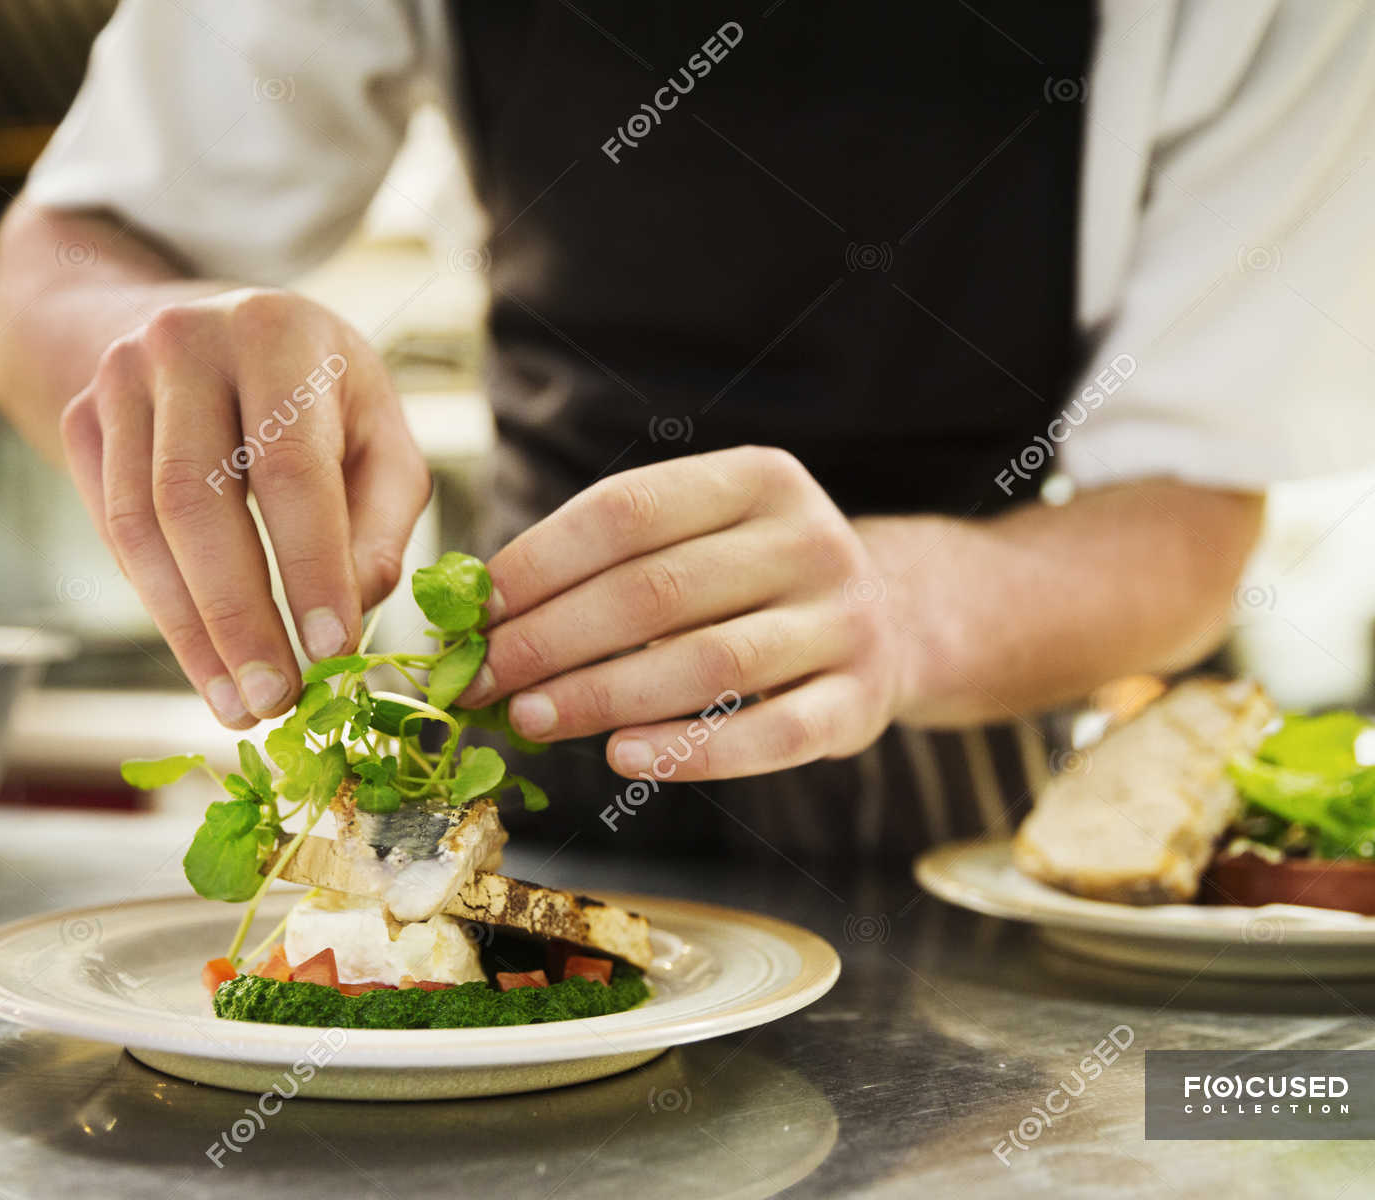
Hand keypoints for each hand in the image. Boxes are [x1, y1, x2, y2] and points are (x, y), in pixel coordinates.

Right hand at [58, 288, 430, 727]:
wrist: (209, 330)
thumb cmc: (322, 398)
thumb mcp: (380, 436)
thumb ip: (382, 521)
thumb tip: (356, 605)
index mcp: (278, 334)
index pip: (291, 469)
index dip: (309, 566)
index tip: (332, 649)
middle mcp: (185, 343)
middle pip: (198, 502)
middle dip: (238, 616)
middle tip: (274, 700)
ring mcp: (119, 378)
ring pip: (142, 526)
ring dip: (189, 630)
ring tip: (236, 703)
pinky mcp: (82, 419)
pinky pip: (113, 530)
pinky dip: (159, 603)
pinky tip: (201, 658)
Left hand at [463, 447, 914, 781]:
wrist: (897, 619)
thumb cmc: (756, 580)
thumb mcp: (706, 535)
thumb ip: (616, 559)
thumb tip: (486, 611)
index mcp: (760, 478)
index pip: (629, 510)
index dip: (541, 560)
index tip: (478, 609)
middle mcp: (810, 540)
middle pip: (657, 590)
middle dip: (554, 638)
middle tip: (485, 679)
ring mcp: (844, 621)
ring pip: (707, 663)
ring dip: (603, 697)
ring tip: (531, 720)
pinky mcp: (859, 701)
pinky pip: (770, 735)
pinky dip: (690, 751)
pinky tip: (622, 757)